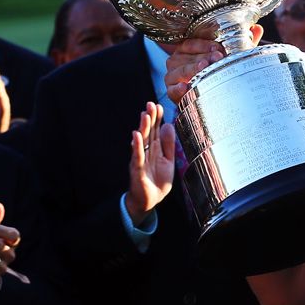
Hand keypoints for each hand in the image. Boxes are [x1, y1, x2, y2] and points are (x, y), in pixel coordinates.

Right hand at [125, 102, 176, 224]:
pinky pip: (137, 156)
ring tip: (145, 115)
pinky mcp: (137, 169)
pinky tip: (136, 135)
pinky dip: (137, 146)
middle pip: (149, 132)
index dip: (157, 118)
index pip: (156, 131)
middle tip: (151, 104)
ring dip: (143, 128)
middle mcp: (146, 151)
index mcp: (154, 149)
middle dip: (150, 118)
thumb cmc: (157, 180)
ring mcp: (140, 159)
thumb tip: (169, 125)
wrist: (149, 201)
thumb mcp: (168, 160)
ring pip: (142, 141)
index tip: (160, 105)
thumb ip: (168, 144)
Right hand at [164, 27, 263, 104]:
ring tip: (203, 68)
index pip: (192, 43)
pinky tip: (185, 87)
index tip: (219, 49)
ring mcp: (173, 75)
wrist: (209, 96)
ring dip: (191, 69)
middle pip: (188, 56)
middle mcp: (177, 60)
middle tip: (217, 59)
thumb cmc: (216, 71)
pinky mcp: (172, 91)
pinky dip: (177, 89)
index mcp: (188, 48)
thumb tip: (257, 28)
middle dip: (204, 57)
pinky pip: (171, 89)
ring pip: (179, 70)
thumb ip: (241, 42)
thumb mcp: (230, 56)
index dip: (205, 45)